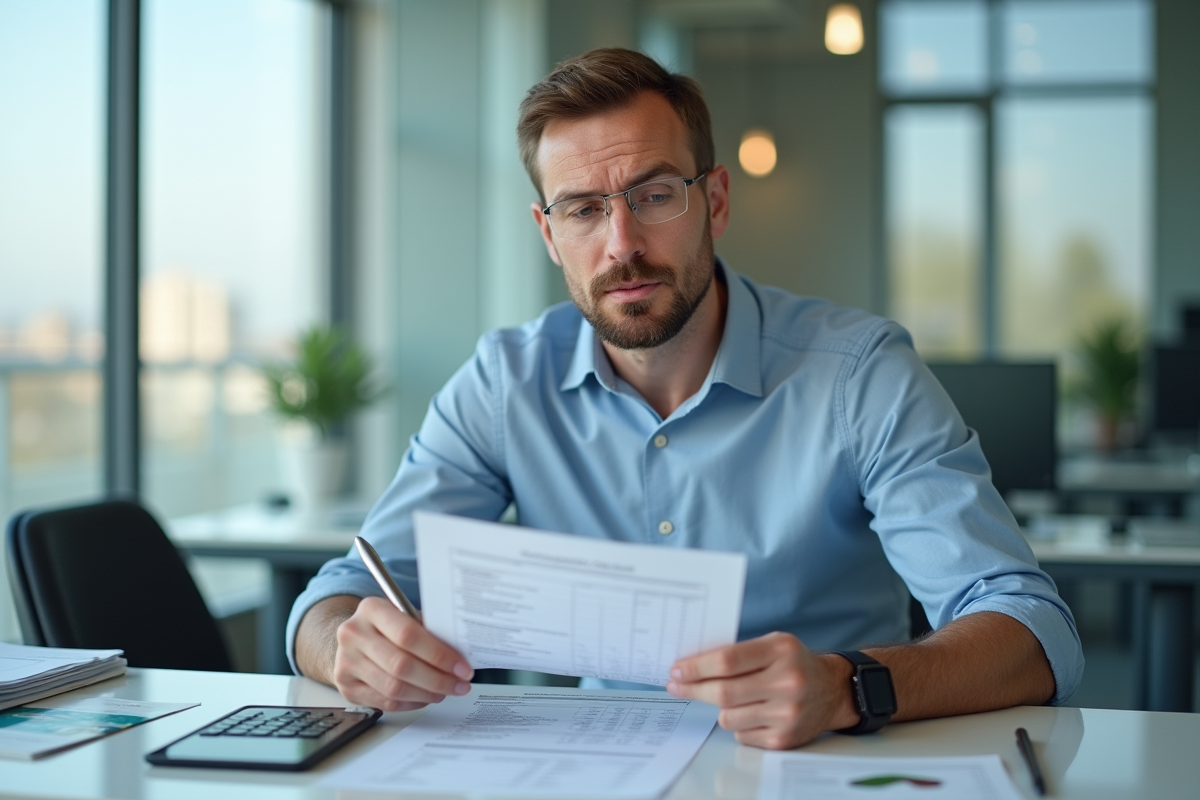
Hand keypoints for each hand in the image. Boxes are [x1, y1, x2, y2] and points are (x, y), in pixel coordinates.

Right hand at [332, 596, 473, 710]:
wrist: (354, 638)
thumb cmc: (388, 626)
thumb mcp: (406, 616)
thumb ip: (429, 631)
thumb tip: (461, 656)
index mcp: (371, 609)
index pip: (408, 635)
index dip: (439, 655)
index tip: (463, 668)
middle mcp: (353, 634)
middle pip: (401, 665)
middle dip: (437, 679)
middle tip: (460, 685)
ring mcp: (346, 662)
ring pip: (394, 688)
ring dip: (426, 694)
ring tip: (445, 692)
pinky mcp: (346, 687)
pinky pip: (385, 702)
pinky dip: (411, 703)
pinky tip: (425, 697)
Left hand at [665, 632, 855, 749]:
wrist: (832, 690)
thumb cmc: (794, 663)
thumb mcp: (773, 644)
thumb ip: (737, 652)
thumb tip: (692, 666)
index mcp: (781, 651)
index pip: (727, 661)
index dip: (696, 667)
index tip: (677, 670)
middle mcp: (787, 683)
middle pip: (723, 692)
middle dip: (693, 689)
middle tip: (677, 685)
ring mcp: (787, 714)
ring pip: (728, 717)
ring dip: (720, 708)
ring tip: (732, 698)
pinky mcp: (784, 739)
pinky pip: (741, 735)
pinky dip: (739, 724)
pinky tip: (753, 712)